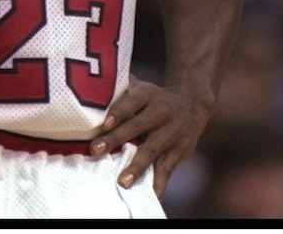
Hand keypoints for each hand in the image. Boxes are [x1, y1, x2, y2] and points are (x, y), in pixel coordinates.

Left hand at [89, 74, 213, 197]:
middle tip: (95, 150)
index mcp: (149, 95)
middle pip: (138, 125)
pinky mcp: (180, 150)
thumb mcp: (142, 88)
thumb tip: (88, 86)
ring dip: (137, 166)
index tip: (103, 123)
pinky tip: (150, 195)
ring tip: (123, 181)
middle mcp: (162, 112)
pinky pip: (167, 168)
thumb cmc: (156, 98)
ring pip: (153, 149)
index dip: (118, 111)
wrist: (194, 103)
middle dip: (116, 139)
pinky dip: (159, 183)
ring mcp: (172, 132)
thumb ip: (120, 88)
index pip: (132, 102)